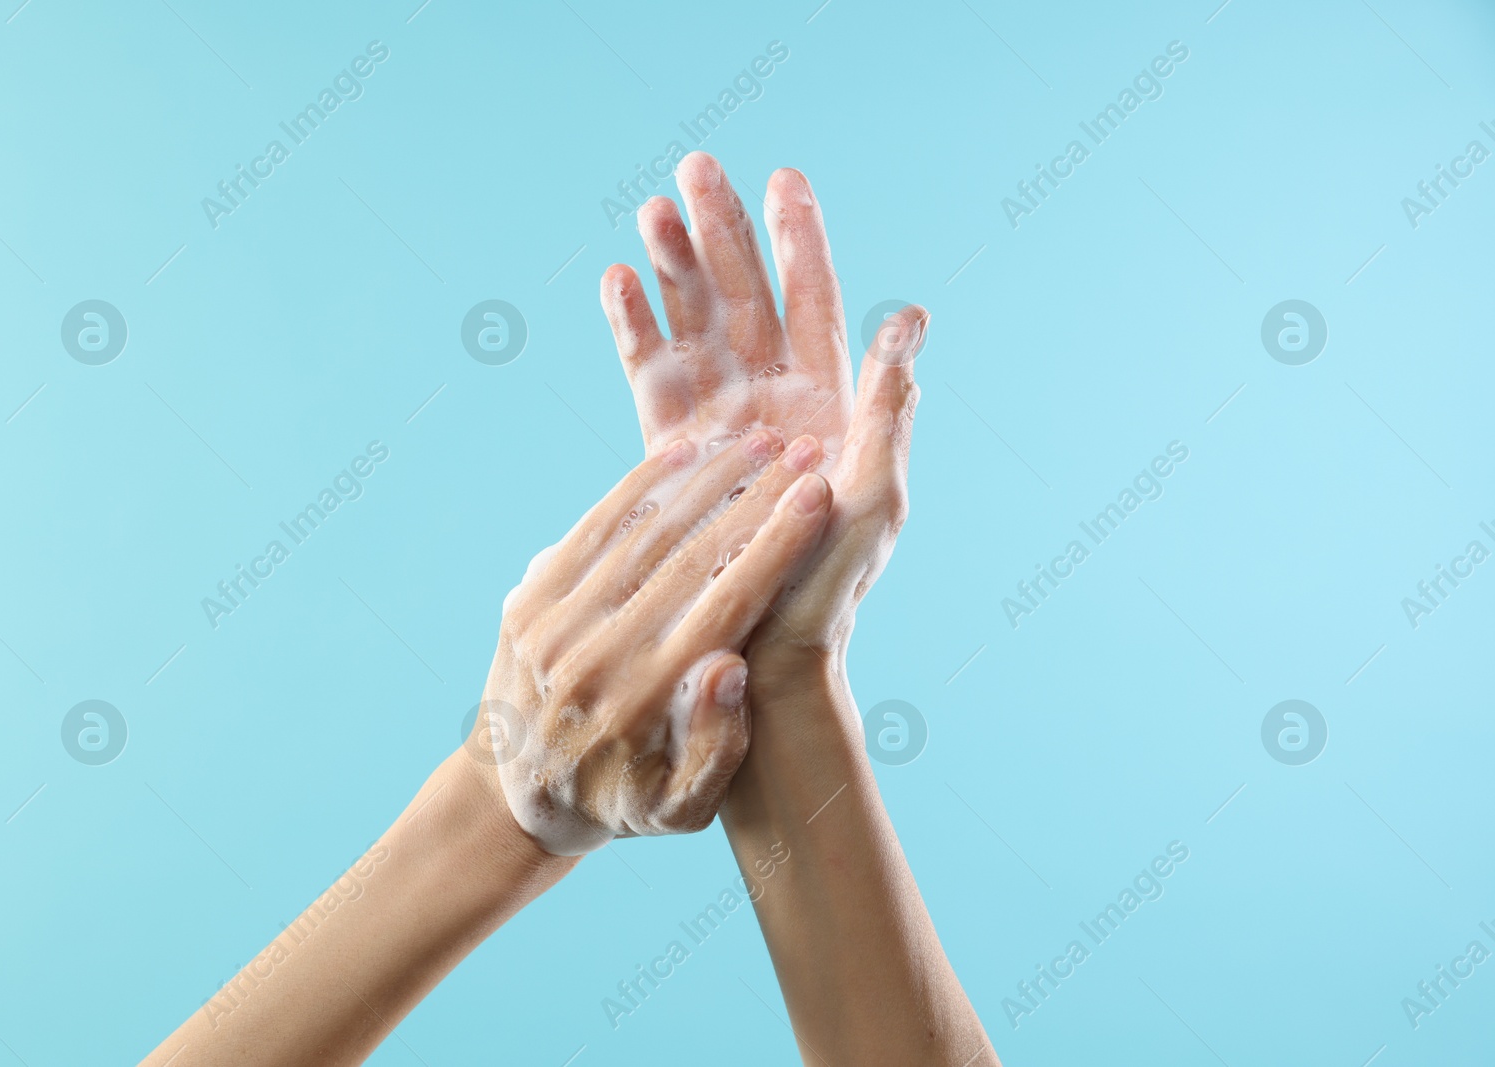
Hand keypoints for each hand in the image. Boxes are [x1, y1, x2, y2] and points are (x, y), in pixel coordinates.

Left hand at [481, 428, 830, 854]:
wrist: (514, 799)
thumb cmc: (622, 802)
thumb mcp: (681, 811)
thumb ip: (715, 749)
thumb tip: (731, 668)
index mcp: (644, 704)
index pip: (725, 606)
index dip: (776, 545)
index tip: (818, 493)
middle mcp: (595, 658)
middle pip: (689, 557)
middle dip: (753, 497)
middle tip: (804, 452)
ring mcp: (552, 625)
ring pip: (642, 533)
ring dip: (704, 479)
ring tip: (757, 441)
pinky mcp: (527, 601)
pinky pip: (591, 529)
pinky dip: (639, 488)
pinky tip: (683, 454)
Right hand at [600, 151, 924, 675]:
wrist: (764, 650)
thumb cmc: (831, 583)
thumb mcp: (877, 495)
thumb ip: (888, 406)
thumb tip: (909, 318)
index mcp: (829, 402)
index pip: (814, 302)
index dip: (799, 241)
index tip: (783, 179)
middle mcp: (773, 399)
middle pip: (746, 296)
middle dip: (721, 232)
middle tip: (694, 169)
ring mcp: (721, 420)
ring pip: (696, 323)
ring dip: (674, 266)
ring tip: (651, 211)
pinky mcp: (676, 448)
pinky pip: (652, 373)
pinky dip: (635, 328)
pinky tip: (617, 281)